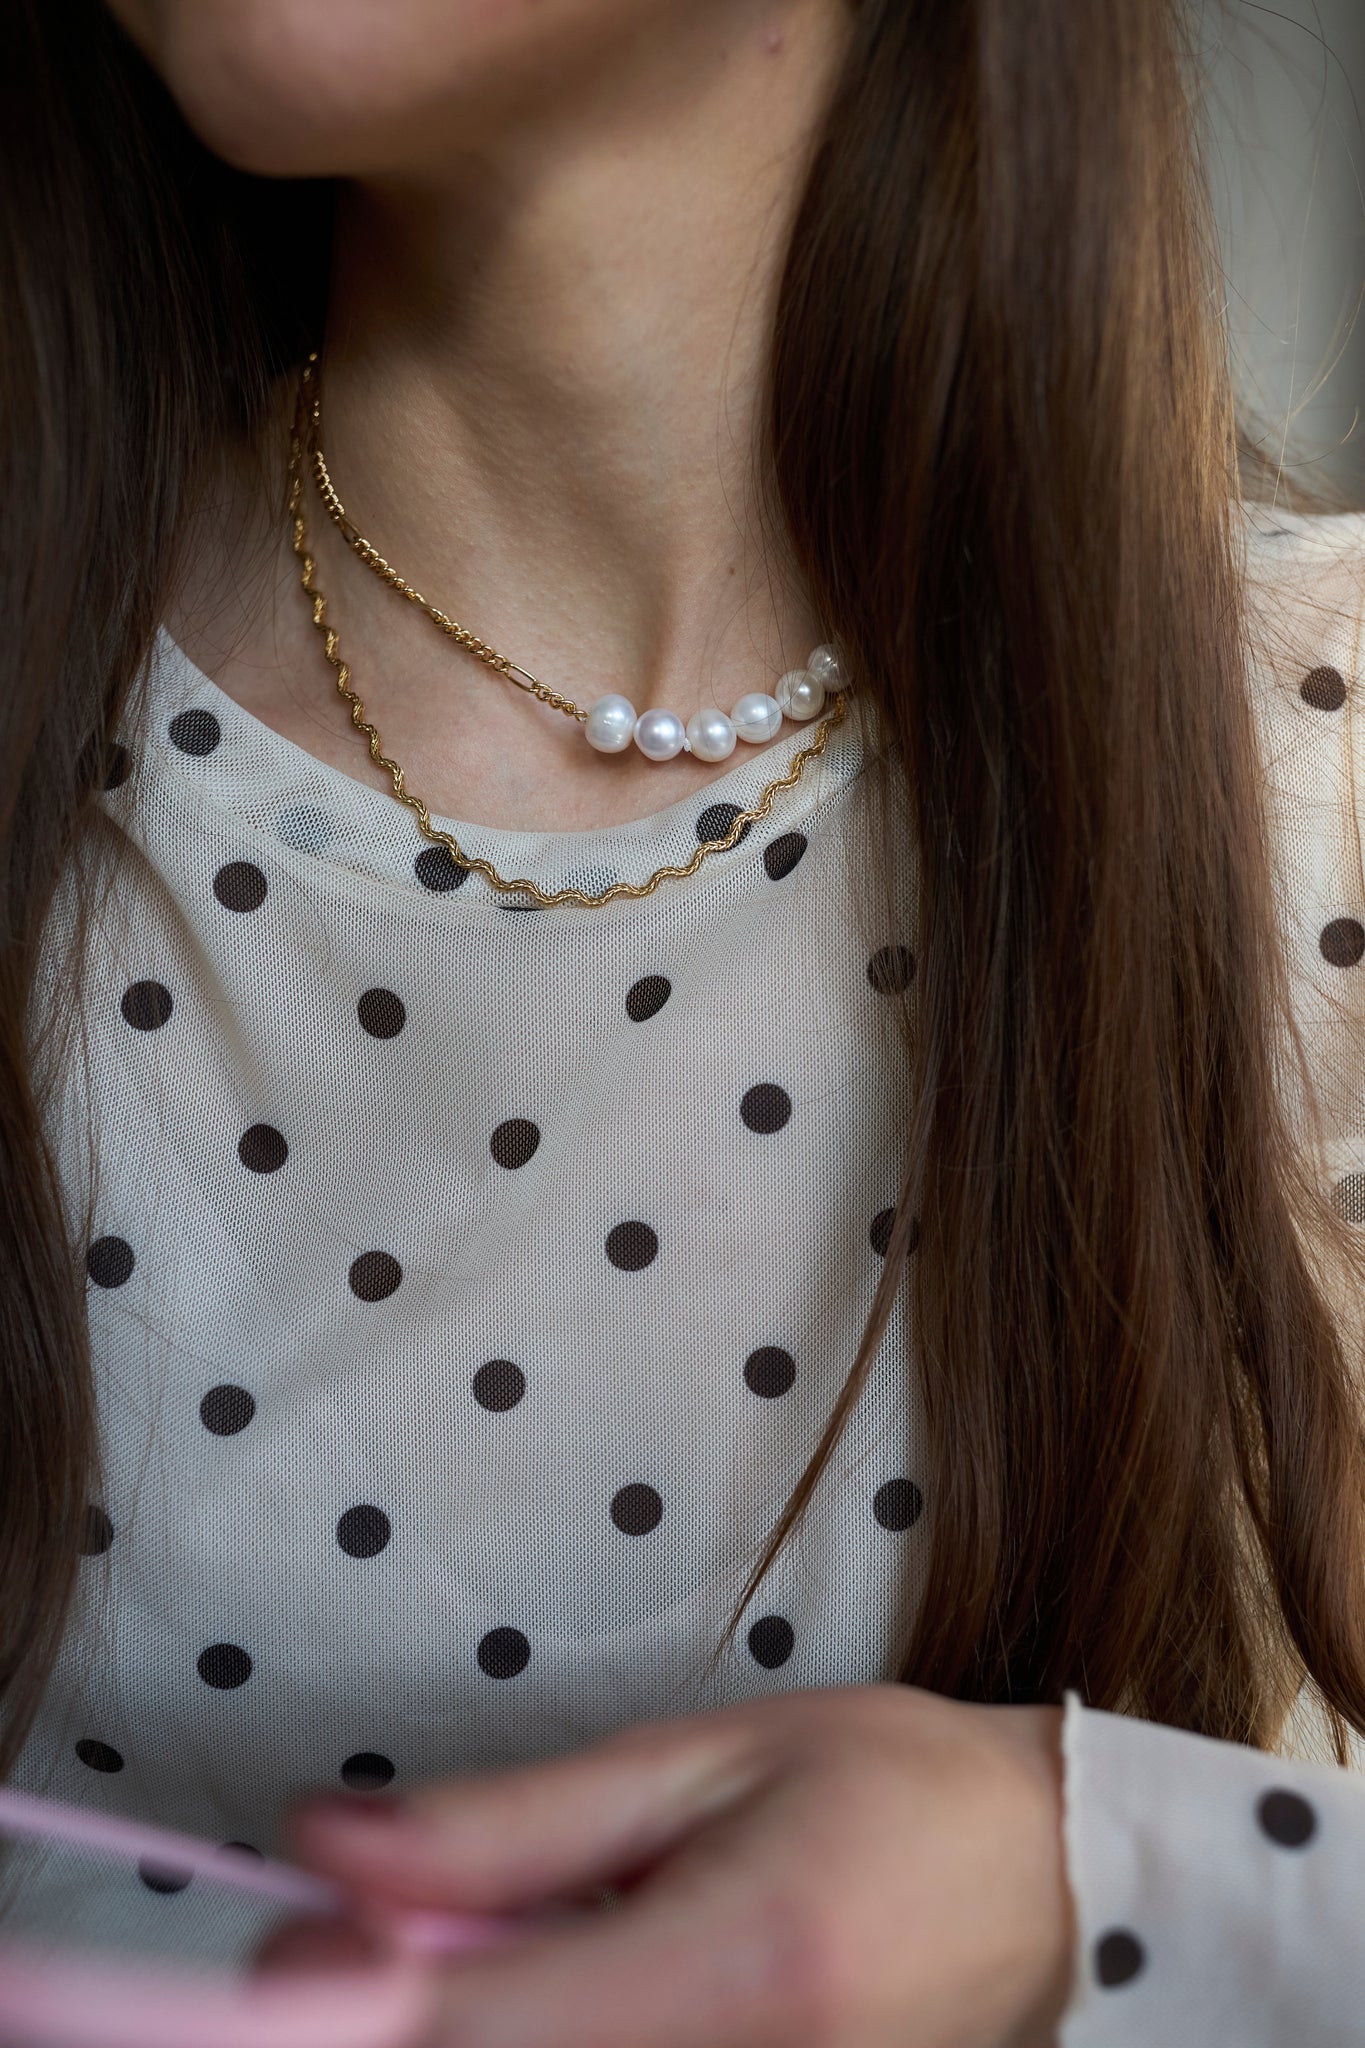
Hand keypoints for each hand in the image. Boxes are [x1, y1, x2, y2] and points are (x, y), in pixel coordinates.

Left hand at [266, 1683, 1073, 2047]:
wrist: (1053, 1885)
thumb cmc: (892, 1790)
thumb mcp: (702, 1760)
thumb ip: (512, 1821)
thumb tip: (325, 1845)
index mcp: (737, 1972)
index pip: (477, 2029)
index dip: (347, 2001)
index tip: (290, 1943)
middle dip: (400, 2019)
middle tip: (389, 1926)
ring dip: (475, 2028)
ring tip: (537, 1939)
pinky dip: (538, 2045)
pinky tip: (574, 1986)